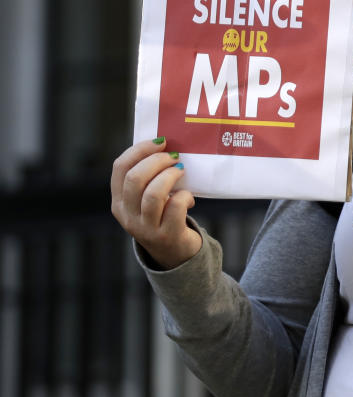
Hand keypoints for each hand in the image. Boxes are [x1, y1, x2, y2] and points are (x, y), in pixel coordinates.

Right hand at [110, 138, 200, 269]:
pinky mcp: (166, 235)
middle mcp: (128, 215)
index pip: (120, 168)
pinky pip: (175, 207)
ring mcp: (145, 228)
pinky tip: (189, 198)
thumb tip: (167, 147)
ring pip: (153, 194)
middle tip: (174, 157)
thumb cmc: (164, 216)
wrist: (176, 254)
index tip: (160, 142)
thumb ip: (150, 178)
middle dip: (157, 161)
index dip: (140, 150)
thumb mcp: (148, 200)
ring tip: (181, 171)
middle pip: (135, 178)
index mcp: (119, 202)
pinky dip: (184, 196)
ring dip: (170, 176)